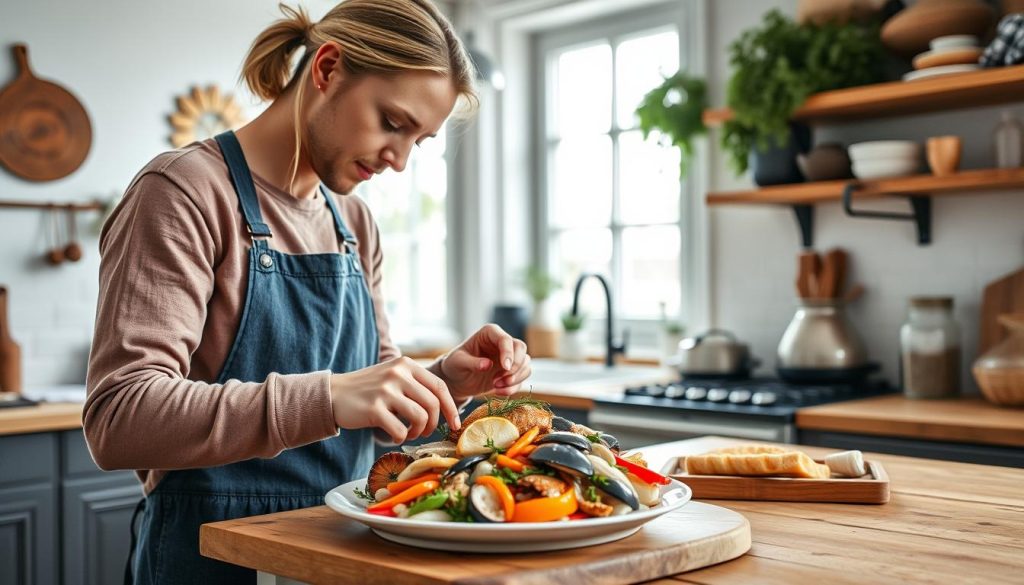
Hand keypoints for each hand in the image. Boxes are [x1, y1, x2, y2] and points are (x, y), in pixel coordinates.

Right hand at [329, 357, 460, 443]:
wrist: (333, 394)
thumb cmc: (368, 390)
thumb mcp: (393, 376)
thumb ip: (416, 384)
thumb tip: (445, 406)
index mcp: (406, 364)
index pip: (440, 386)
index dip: (451, 407)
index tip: (455, 423)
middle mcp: (398, 374)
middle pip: (433, 404)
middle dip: (433, 424)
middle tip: (424, 432)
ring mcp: (385, 390)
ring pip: (420, 418)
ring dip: (418, 432)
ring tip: (409, 433)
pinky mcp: (374, 409)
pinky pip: (400, 430)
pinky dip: (401, 438)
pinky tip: (395, 436)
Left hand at [435, 324, 531, 400]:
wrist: (457, 380)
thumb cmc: (455, 366)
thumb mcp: (458, 362)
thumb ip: (472, 362)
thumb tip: (488, 365)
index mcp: (489, 333)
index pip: (506, 339)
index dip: (508, 353)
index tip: (505, 368)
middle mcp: (502, 342)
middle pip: (521, 348)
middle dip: (515, 366)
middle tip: (500, 380)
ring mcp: (509, 356)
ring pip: (525, 363)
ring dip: (515, 378)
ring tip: (496, 386)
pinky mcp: (512, 371)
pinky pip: (522, 377)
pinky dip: (514, 387)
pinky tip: (499, 391)